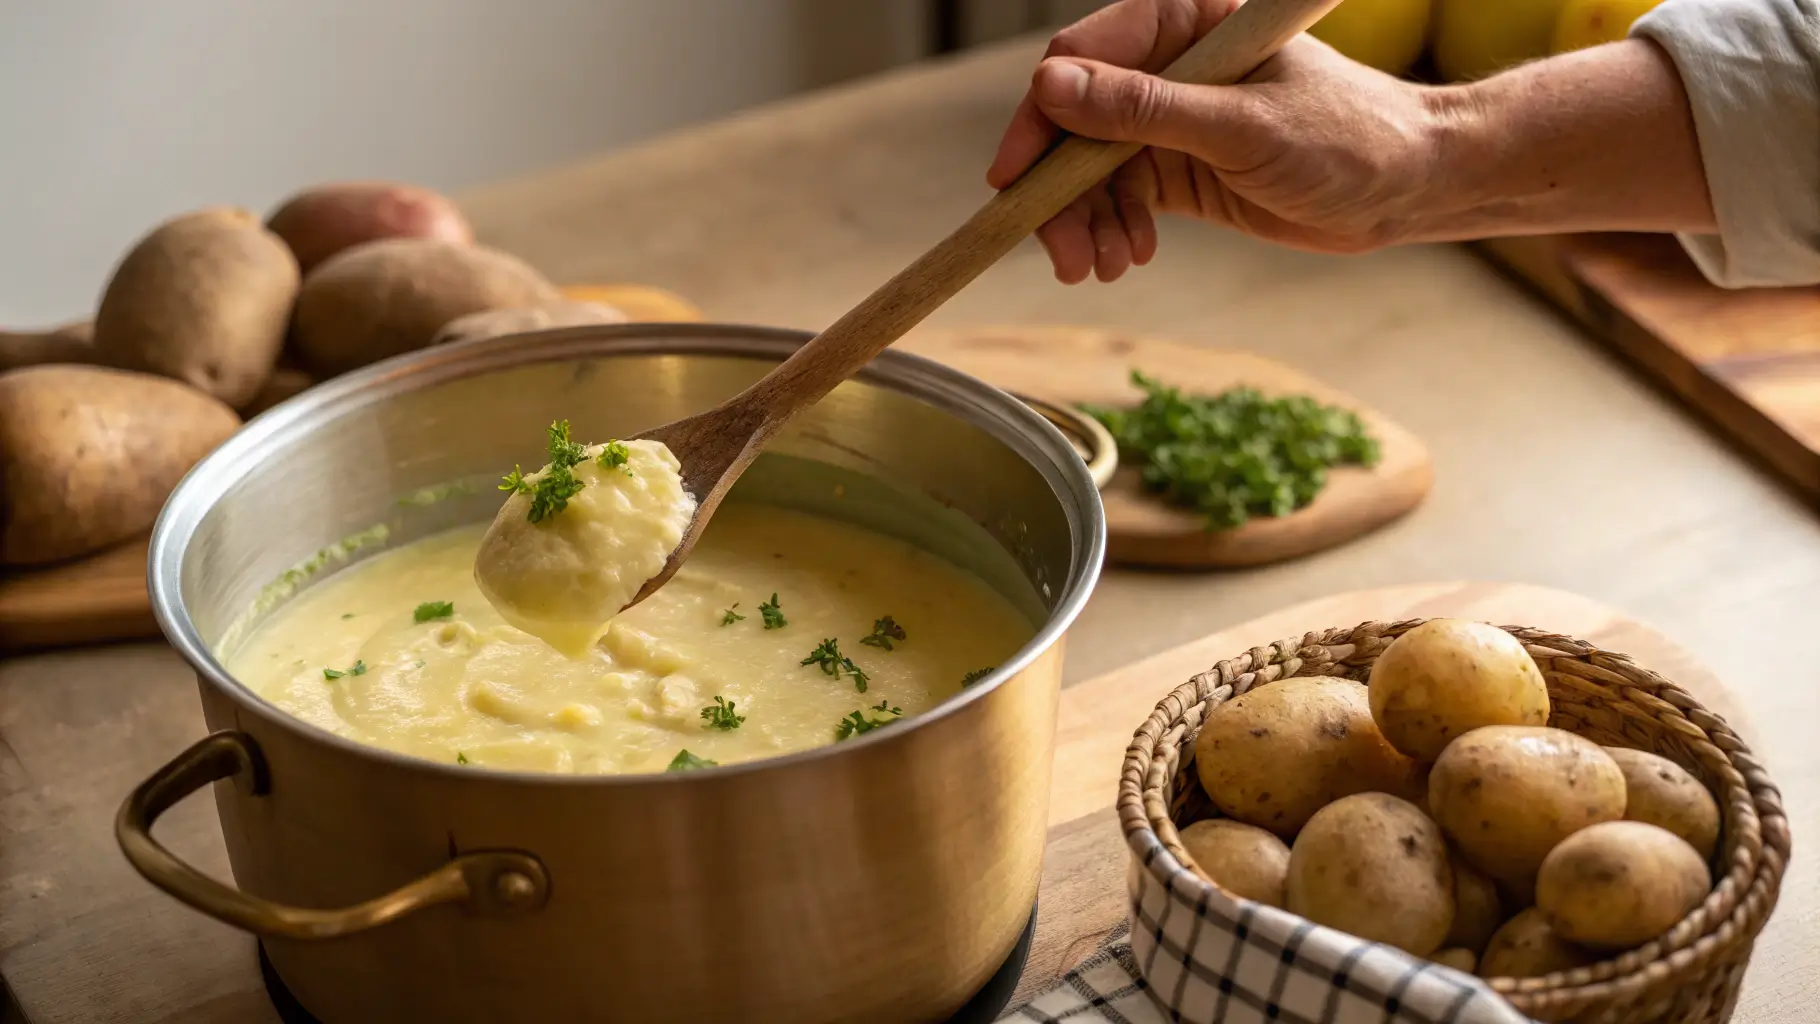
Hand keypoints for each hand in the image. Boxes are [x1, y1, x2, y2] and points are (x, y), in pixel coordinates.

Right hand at [987, 0, 1447, 282]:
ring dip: (1085, 222)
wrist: (1408, 188)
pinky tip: (1129, 256)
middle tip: (1064, 254)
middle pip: (1074, 123)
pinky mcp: (1180, 167)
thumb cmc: (1348, 138)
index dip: (1039, 120)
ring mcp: (1171, 119)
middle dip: (1060, 191)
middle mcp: (1169, 66)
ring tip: (1104, 266)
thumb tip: (1053, 88)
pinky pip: (1119, 197)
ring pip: (1090, 169)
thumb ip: (1145, 109)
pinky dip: (1112, 230)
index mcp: (1186, 24)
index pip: (1083, 60)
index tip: (1013, 179)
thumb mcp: (1241, 127)